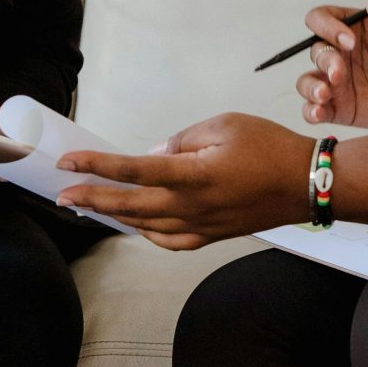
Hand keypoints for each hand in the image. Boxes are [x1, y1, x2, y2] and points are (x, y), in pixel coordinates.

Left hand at [55, 113, 315, 247]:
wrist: (306, 183)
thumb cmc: (269, 147)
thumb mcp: (223, 125)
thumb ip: (182, 141)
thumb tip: (152, 156)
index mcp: (193, 174)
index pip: (133, 170)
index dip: (96, 167)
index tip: (68, 164)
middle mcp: (192, 206)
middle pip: (129, 205)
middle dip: (91, 199)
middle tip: (61, 195)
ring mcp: (200, 226)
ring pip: (144, 225)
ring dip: (113, 215)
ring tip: (88, 206)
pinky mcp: (211, 236)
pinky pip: (168, 241)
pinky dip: (145, 233)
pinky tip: (134, 224)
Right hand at [297, 0, 367, 129]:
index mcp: (346, 29)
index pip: (320, 19)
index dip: (327, 27)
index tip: (349, 40)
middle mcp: (335, 54)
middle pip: (315, 51)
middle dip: (326, 61)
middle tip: (340, 72)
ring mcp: (333, 82)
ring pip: (306, 82)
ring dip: (310, 87)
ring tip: (324, 94)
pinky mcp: (336, 107)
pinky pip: (312, 109)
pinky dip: (310, 111)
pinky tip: (318, 113)